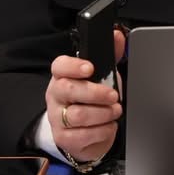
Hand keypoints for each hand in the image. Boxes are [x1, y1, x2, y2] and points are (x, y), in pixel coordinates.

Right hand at [46, 29, 127, 162]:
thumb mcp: (102, 75)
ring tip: (114, 111)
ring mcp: (57, 118)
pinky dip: (102, 131)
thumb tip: (117, 36)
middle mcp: (56, 96)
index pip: (60, 66)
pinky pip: (83, 135)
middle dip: (95, 92)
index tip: (90, 68)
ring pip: (78, 115)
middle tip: (113, 95)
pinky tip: (107, 126)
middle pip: (69, 89)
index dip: (74, 66)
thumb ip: (110, 55)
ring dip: (103, 113)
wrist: (84, 131)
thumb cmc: (92, 99)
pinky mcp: (64, 138)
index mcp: (62, 76)